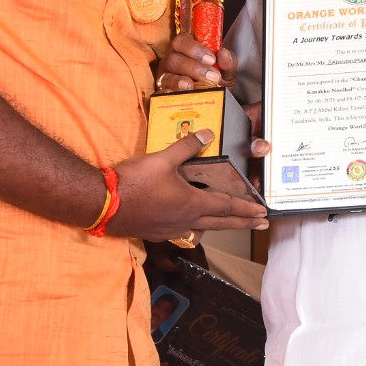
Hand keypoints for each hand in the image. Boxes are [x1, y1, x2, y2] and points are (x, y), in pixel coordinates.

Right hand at [112, 133, 267, 242]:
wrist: (102, 204)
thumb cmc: (134, 183)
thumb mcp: (163, 159)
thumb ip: (188, 146)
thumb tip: (208, 134)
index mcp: (193, 203)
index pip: (228, 207)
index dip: (247, 209)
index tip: (262, 212)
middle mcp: (186, 220)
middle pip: (222, 223)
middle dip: (243, 223)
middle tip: (260, 224)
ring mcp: (171, 228)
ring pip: (203, 229)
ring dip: (221, 226)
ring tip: (231, 225)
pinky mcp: (156, 231)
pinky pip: (184, 231)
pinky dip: (196, 228)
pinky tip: (192, 225)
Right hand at [156, 31, 232, 93]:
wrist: (213, 106)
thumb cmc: (216, 83)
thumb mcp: (226, 73)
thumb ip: (228, 63)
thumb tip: (223, 53)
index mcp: (185, 50)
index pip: (182, 41)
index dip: (195, 48)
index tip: (212, 59)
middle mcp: (172, 61)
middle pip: (174, 58)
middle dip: (193, 67)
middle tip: (212, 77)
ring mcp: (165, 78)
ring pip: (167, 76)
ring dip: (180, 81)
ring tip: (192, 86)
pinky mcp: (162, 95)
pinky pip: (160, 93)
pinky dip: (168, 94)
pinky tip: (178, 96)